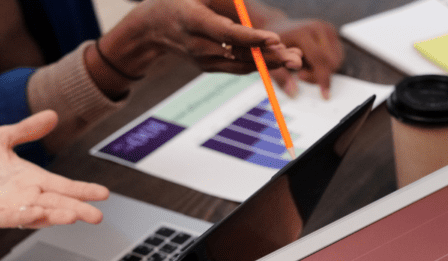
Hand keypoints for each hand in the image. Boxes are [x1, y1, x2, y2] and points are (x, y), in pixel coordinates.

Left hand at [0, 110, 109, 228]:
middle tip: (97, 216)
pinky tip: (38, 215)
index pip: (64, 186)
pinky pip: (10, 218)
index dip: (83, 190)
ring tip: (73, 216)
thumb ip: (26, 130)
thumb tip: (52, 115)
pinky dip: (24, 217)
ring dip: (56, 216)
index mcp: (32, 178)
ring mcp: (9, 208)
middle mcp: (26, 195)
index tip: (104, 194)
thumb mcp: (1, 137)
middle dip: (78, 209)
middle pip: (58, 204)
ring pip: (38, 214)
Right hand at [107, 0, 302, 75]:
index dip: (252, 39)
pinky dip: (259, 64)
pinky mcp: (208, 67)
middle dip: (269, 56)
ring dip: (269, 63)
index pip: (227, 34)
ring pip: (241, 64)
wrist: (152, 26)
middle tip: (294, 55)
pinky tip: (279, 59)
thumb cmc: (178, 0)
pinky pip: (237, 66)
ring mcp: (203, 60)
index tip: (274, 39)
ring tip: (294, 58)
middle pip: (238, 54)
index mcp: (193, 21)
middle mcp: (198, 45)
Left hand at [266, 19, 343, 98]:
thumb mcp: (272, 61)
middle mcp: (317, 28)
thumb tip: (293, 93)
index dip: (323, 78)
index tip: (325, 94)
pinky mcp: (331, 31)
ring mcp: (326, 28)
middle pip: (331, 61)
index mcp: (303, 33)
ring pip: (337, 60)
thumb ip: (282, 78)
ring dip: (324, 70)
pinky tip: (312, 62)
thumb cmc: (274, 45)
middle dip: (320, 75)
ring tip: (305, 67)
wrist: (278, 27)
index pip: (320, 60)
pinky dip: (327, 64)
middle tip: (301, 75)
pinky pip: (337, 55)